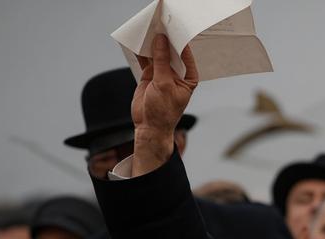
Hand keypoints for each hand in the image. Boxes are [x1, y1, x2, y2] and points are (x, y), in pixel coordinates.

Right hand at [131, 34, 198, 174]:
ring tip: (147, 31)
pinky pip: (146, 61)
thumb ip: (161, 62)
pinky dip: (141, 53)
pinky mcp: (149, 76)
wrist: (149, 126)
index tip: (174, 31)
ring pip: (157, 56)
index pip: (186, 56)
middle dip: (165, 42)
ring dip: (152, 45)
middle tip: (159, 27)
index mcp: (188, 78)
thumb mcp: (164, 84)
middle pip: (171, 53)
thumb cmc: (163, 111)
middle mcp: (177, 74)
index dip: (181, 44)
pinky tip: (137, 44)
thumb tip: (161, 41)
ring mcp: (162, 74)